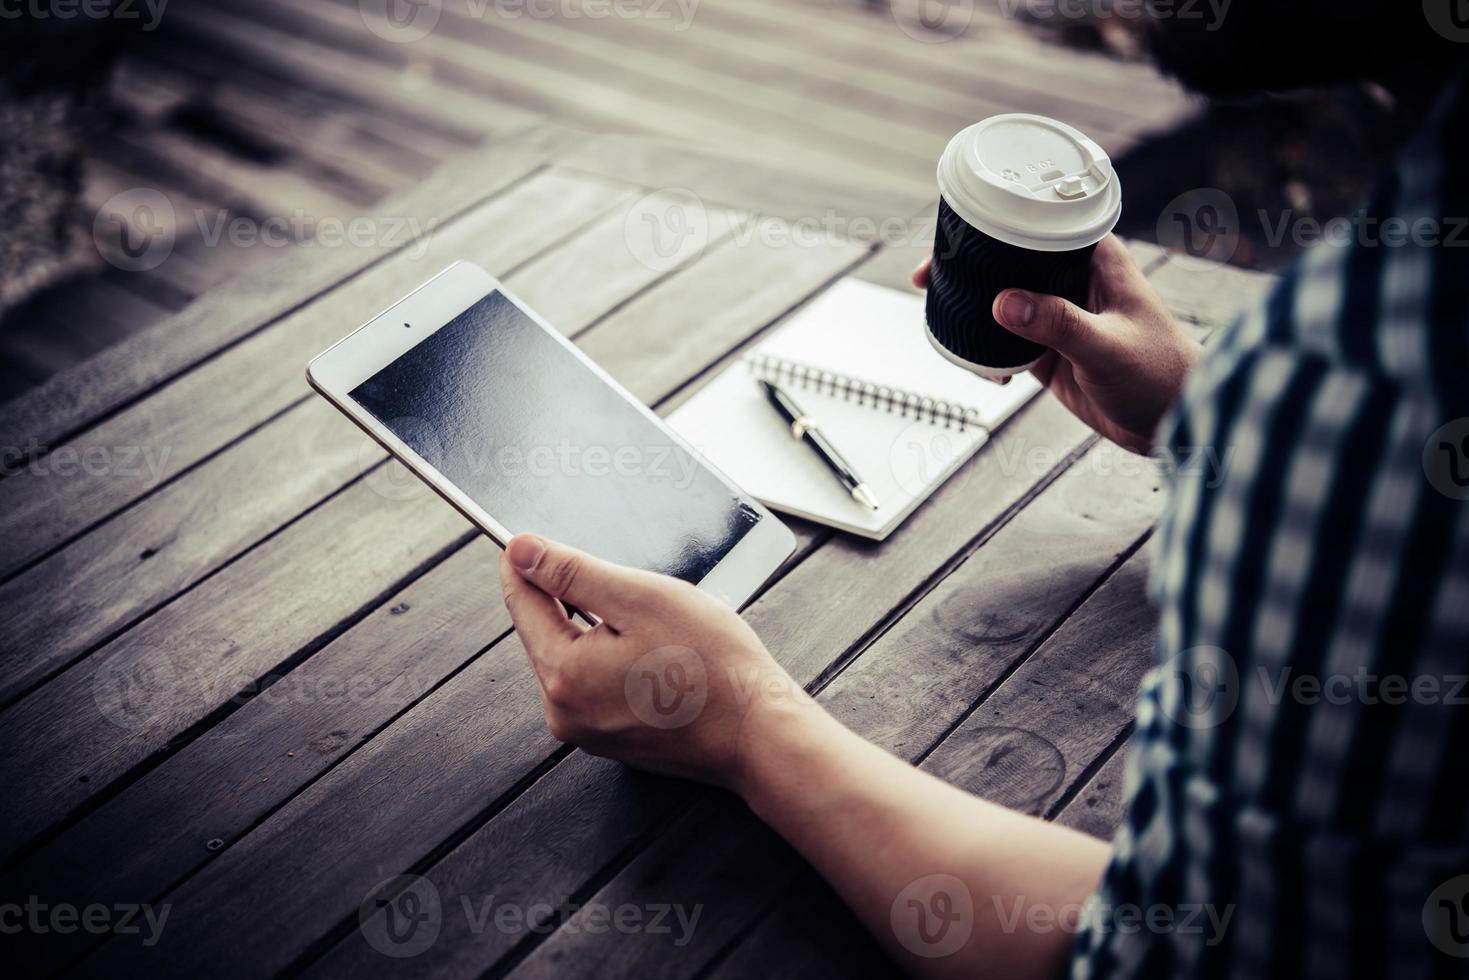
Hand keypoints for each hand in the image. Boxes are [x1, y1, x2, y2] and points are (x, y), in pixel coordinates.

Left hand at [498, 534, 813, 788]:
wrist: (758, 732)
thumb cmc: (714, 667)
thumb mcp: (642, 599)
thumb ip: (574, 573)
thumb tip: (520, 552)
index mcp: (564, 675)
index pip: (522, 603)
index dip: (524, 563)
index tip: (522, 538)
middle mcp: (564, 712)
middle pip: (545, 632)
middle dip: (569, 597)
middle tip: (612, 575)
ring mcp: (587, 731)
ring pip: (572, 657)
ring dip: (594, 628)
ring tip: (648, 620)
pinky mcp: (612, 738)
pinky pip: (595, 683)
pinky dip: (612, 658)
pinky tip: (653, 651)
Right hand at [913, 235, 1198, 453]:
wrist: (1178, 422)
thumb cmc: (1162, 374)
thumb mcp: (1107, 347)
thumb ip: (1057, 324)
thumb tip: (1002, 302)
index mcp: (1094, 258)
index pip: (1036, 223)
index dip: (992, 224)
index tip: (951, 238)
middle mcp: (1074, 280)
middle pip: (1009, 259)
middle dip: (969, 267)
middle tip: (927, 278)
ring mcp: (1060, 315)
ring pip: (1003, 299)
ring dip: (973, 309)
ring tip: (942, 316)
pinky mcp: (1051, 351)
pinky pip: (1006, 341)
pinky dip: (986, 349)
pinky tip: (978, 365)